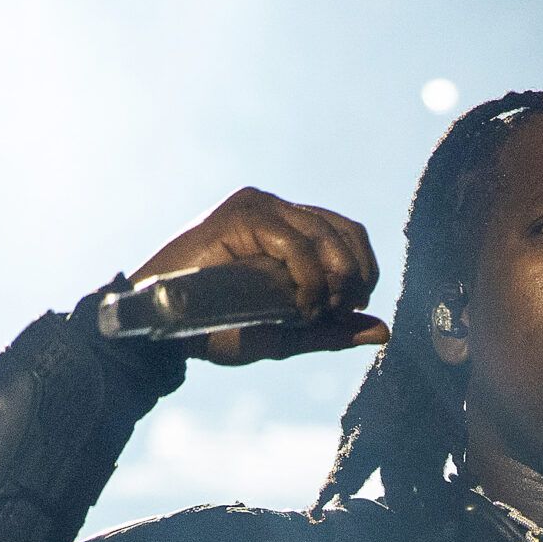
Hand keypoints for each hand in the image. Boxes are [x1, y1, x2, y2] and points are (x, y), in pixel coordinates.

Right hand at [126, 187, 388, 365]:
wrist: (159, 329)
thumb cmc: (214, 330)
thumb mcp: (284, 334)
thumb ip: (332, 330)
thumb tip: (383, 331)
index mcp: (288, 228)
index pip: (348, 234)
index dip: (364, 271)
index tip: (350, 309)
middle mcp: (276, 210)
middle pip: (345, 230)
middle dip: (356, 275)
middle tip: (337, 311)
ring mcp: (258, 207)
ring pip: (325, 233)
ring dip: (333, 279)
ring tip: (314, 311)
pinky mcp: (241, 215)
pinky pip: (295, 241)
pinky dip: (308, 276)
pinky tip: (300, 303)